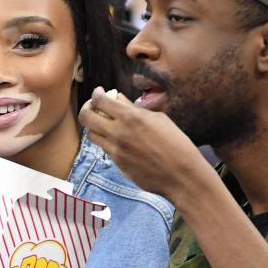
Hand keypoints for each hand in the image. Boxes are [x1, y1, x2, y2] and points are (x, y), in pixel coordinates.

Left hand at [79, 86, 206, 202]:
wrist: (180, 175)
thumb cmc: (176, 144)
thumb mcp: (158, 119)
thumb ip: (135, 110)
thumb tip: (119, 101)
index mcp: (131, 117)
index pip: (101, 100)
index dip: (97, 94)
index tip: (99, 92)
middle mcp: (118, 132)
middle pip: (86, 117)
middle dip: (87, 108)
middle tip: (93, 106)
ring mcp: (116, 150)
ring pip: (91, 134)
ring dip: (93, 126)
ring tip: (102, 123)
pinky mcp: (117, 163)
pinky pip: (104, 148)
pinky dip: (105, 140)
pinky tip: (115, 138)